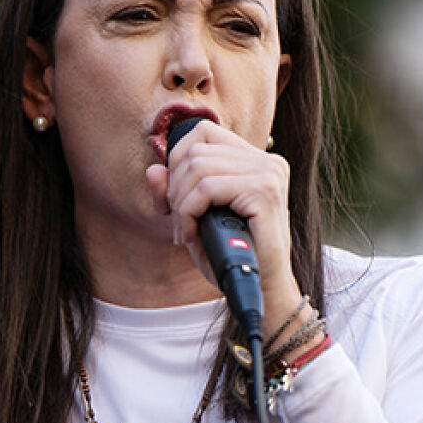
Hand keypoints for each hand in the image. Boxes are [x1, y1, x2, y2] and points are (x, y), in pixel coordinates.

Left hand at [144, 121, 294, 296]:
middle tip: (180, 222)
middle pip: (195, 151)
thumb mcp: (194, 218)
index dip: (177, 159)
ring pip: (198, 167)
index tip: (175, 198)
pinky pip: (206, 188)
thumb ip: (173, 192)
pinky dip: (188, 212)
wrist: (260, 290)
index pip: (203, 131)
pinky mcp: (265, 191)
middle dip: (175, 187)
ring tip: (186, 231)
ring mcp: (268, 173)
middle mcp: (266, 161)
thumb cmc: (230, 255)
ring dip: (180, 203)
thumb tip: (154, 170)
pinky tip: (191, 234)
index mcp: (255, 159)